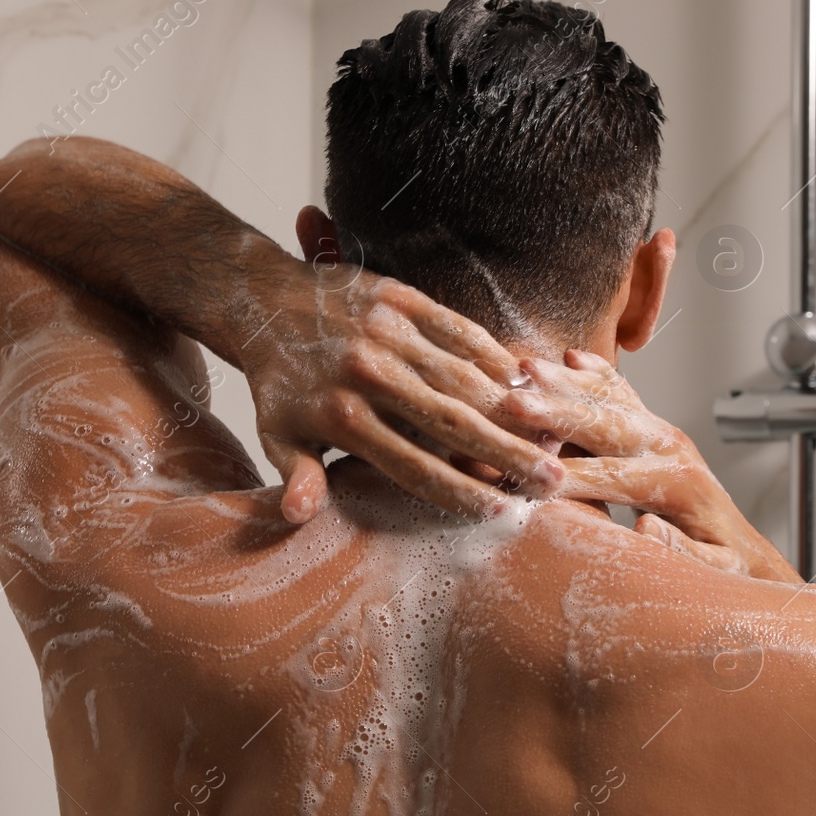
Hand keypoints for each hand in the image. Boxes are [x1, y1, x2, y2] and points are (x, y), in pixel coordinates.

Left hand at [239, 263, 563, 523]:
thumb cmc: (279, 383)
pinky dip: (493, 356)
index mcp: (341, 418)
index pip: (414, 466)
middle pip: (452, 425)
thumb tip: (299, 516)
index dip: (462, 492)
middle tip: (554, 480)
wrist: (260, 299)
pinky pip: (459, 330)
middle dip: (508, 455)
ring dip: (513, 409)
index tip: (504, 512)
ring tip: (555, 434)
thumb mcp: (276, 436)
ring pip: (464, 378)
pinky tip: (525, 380)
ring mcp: (387, 333)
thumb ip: (298, 475)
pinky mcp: (400, 298)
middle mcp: (368, 376)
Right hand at [501, 350, 800, 582]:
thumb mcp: (713, 570)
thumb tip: (645, 525)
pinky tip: (571, 358)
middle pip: (604, 425)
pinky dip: (595, 374)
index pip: (610, 477)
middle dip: (556, 414)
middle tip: (515, 403)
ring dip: (566, 383)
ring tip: (526, 368)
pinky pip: (623, 394)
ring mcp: (661, 433)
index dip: (566, 477)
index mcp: (676, 483)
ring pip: (608, 399)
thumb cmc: (725, 565)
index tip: (527, 475)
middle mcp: (669, 447)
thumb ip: (680, 551)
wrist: (744, 550)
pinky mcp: (655, 429)